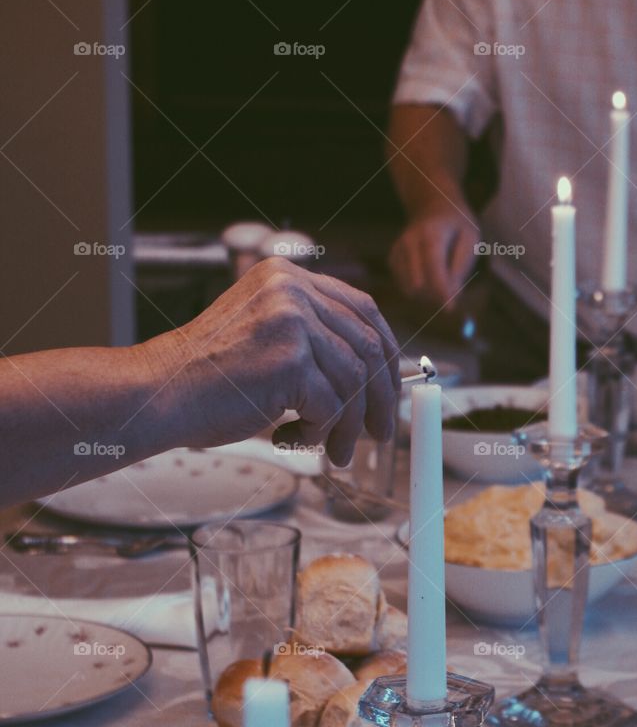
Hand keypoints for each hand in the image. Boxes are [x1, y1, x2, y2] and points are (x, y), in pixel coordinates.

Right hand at [144, 259, 399, 465]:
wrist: (157, 393)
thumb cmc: (205, 376)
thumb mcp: (263, 336)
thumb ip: (311, 339)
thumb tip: (373, 374)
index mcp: (287, 277)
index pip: (362, 308)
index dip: (385, 352)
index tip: (389, 388)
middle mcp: (292, 290)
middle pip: (368, 344)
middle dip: (381, 396)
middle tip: (381, 432)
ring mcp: (292, 322)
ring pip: (354, 381)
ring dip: (347, 425)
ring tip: (333, 450)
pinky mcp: (289, 360)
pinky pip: (330, 405)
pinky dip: (318, 432)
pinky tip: (291, 439)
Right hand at [389, 209, 479, 309]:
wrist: (433, 207)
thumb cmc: (457, 225)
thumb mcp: (470, 238)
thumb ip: (461, 266)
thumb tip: (451, 297)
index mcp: (430, 233)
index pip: (433, 266)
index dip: (441, 290)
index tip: (451, 309)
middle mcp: (408, 242)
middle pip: (419, 282)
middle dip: (437, 294)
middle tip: (453, 289)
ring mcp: (397, 251)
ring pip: (410, 289)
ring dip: (429, 293)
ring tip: (443, 278)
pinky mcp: (392, 260)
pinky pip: (405, 287)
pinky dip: (420, 289)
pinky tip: (430, 276)